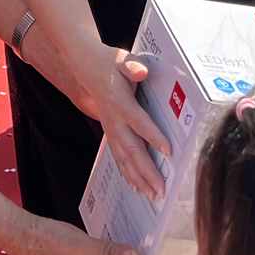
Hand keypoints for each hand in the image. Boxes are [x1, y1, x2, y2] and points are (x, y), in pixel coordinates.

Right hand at [86, 47, 170, 200]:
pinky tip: (137, 187)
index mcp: (119, 101)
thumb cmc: (109, 62)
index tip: (169, 151)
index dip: (153, 136)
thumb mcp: (121, 59)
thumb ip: (132, 66)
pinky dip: (127, 173)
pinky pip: (118, 157)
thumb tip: (141, 72)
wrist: (85, 67)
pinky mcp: (109, 133)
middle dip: (146, 170)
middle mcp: (113, 119)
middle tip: (161, 189)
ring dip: (138, 178)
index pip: (138, 121)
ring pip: (124, 158)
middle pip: (131, 148)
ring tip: (152, 196)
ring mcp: (110, 128)